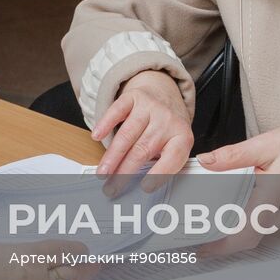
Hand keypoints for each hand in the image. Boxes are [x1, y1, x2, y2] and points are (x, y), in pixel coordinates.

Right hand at [91, 70, 192, 185]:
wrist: (164, 92)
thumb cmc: (167, 127)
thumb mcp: (174, 144)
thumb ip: (162, 162)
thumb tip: (141, 186)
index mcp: (182, 136)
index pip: (173, 157)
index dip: (160, 173)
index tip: (145, 187)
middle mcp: (168, 120)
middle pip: (143, 149)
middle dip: (125, 171)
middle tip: (112, 186)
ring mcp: (150, 107)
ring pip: (127, 134)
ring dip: (112, 155)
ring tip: (103, 172)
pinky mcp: (134, 97)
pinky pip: (117, 110)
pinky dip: (106, 124)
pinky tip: (97, 136)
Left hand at [196, 127, 279, 255]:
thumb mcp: (266, 145)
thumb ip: (234, 155)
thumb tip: (207, 161)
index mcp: (270, 200)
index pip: (243, 233)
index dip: (220, 245)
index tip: (200, 248)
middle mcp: (276, 214)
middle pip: (244, 239)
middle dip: (219, 245)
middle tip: (195, 240)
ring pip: (251, 234)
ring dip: (229, 236)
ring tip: (204, 227)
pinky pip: (258, 224)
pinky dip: (241, 225)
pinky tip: (226, 214)